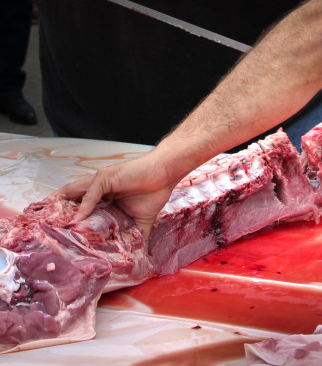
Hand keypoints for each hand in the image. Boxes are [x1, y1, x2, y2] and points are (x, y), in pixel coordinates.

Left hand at [54, 149, 180, 241]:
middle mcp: (98, 191)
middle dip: (57, 215)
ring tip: (49, 226)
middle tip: (43, 233)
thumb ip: (137, 237)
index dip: (69, 222)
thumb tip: (141, 260)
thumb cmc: (154, 192)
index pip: (81, 211)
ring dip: (62, 209)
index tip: (57, 239)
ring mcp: (100, 183)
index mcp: (105, 201)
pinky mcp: (106, 177)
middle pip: (72, 202)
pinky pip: (91, 192)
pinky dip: (84, 205)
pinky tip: (78, 218)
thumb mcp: (141, 221)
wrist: (165, 174)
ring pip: (75, 195)